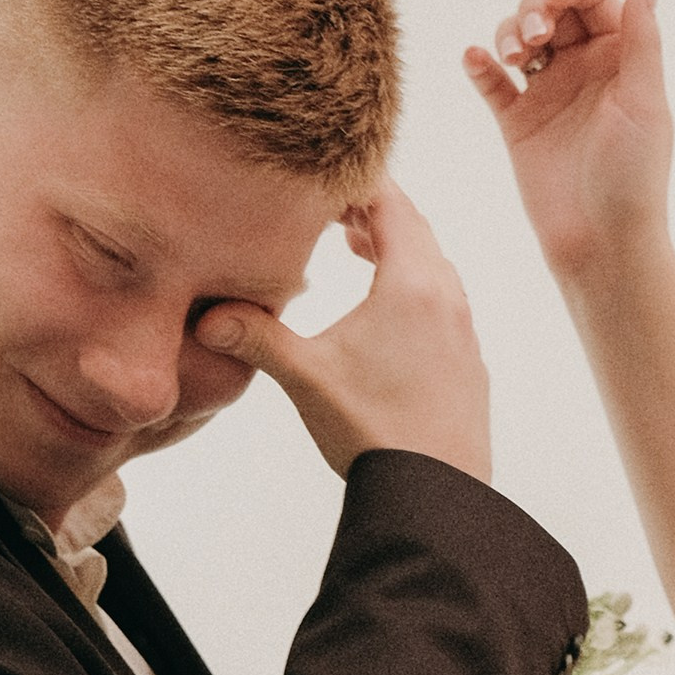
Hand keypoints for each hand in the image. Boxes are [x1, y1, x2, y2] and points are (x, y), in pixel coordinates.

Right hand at [193, 183, 490, 482]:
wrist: (436, 499)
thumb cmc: (375, 432)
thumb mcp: (305, 377)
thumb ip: (255, 337)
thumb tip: (204, 317)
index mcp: (412, 283)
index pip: (389, 201)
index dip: (355, 180)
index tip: (321, 175)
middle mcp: (447, 298)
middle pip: (414, 227)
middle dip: (372, 209)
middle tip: (331, 204)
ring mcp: (465, 333)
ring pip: (432, 266)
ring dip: (396, 248)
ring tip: (357, 249)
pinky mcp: (470, 366)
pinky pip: (445, 304)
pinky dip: (415, 287)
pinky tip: (388, 316)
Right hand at [464, 0, 672, 287]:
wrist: (601, 244)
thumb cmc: (634, 178)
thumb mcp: (644, 102)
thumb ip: (643, 41)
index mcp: (619, 57)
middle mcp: (583, 68)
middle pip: (549, 7)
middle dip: (534, 7)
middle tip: (534, 39)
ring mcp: (548, 94)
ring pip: (516, 37)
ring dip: (507, 32)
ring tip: (513, 58)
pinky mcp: (518, 123)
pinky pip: (490, 82)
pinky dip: (479, 64)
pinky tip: (475, 59)